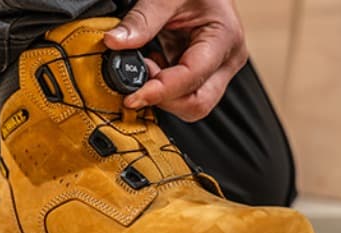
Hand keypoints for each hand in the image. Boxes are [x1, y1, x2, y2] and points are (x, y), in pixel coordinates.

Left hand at [104, 0, 247, 121]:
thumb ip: (141, 20)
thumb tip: (113, 43)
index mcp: (224, 38)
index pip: (191, 79)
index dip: (160, 92)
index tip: (131, 96)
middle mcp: (227, 59)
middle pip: (197, 103)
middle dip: (163, 99)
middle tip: (137, 78)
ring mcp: (219, 67)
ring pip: (191, 103)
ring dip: (162, 94)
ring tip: (147, 63)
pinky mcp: (206, 70)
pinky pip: (185, 92)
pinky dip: (163, 87)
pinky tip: (154, 62)